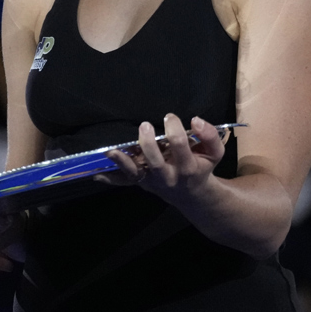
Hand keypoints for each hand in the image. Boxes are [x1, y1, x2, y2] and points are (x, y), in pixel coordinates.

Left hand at [101, 114, 225, 199]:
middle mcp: (168, 176)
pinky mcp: (141, 182)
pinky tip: (97, 174)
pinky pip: (124, 181)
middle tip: (145, 125)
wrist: (193, 194)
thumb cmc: (201, 166)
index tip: (169, 117)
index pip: (180, 146)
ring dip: (122, 162)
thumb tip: (196, 120)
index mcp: (188, 168)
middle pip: (155, 162)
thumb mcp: (214, 153)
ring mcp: (152, 181)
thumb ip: (210, 136)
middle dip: (148, 143)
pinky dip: (110, 178)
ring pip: (136, 173)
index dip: (174, 129)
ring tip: (111, 150)